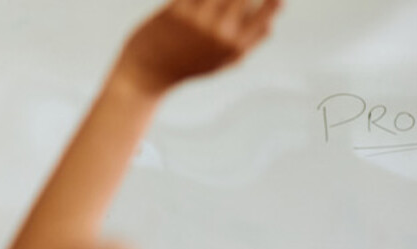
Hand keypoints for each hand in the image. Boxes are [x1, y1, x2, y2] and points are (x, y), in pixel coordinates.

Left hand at [113, 0, 281, 95]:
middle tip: (231, 2)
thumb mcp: (221, 62)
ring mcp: (198, 20)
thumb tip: (271, 25)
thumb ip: (248, 44)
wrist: (145, 74)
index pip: (269, 9)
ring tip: (215, 2)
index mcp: (236, 44)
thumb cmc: (186, 66)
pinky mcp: (176, 11)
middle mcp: (220, 31)